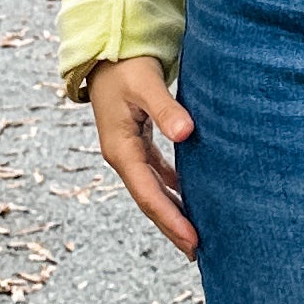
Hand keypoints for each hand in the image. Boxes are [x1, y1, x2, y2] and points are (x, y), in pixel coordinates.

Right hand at [87, 54, 197, 256]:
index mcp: (120, 149)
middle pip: (149, 200)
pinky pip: (155, 175)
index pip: (148, 194)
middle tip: (198, 252)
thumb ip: (166, 108)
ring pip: (152, 190)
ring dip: (172, 212)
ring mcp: (127, 151)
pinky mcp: (135, 142)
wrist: (105, 51)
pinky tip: (189, 198)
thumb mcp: (145, 84)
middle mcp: (121, 156)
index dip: (170, 218)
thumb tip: (186, 133)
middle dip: (171, 226)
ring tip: (194, 235)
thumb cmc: (125, 65)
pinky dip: (171, 190)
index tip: (192, 239)